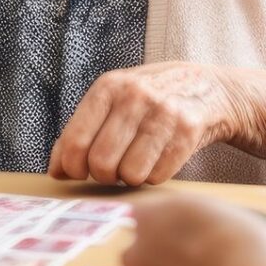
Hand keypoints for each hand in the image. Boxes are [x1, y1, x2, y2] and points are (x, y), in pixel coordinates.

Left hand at [48, 62, 265, 186]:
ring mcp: (163, 112)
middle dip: (103, 175)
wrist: (210, 89)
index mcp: (109, 87)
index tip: (78, 171)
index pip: (74, 142)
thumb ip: (81, 131)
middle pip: (100, 164)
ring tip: (137, 161)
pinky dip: (155, 176)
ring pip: (129, 174)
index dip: (72, 167)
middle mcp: (135, 96)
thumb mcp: (114, 102)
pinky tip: (160, 159)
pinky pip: (157, 176)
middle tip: (112, 169)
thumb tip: (56, 170)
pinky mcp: (188, 130)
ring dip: (130, 177)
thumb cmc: (151, 100)